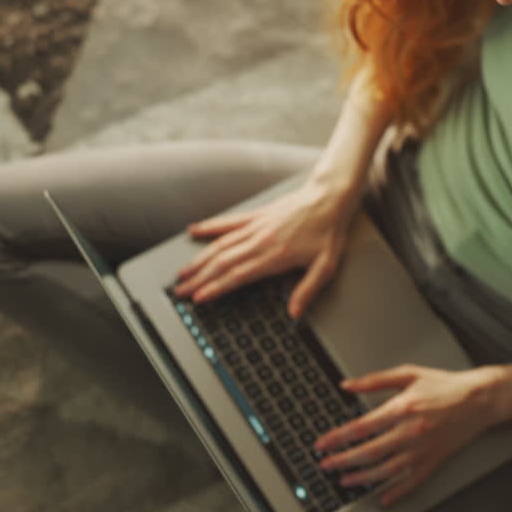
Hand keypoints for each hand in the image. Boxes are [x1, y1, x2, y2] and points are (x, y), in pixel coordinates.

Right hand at [173, 178, 359, 318]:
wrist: (330, 197)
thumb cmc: (329, 231)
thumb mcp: (326, 266)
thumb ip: (308, 290)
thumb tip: (294, 313)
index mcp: (275, 256)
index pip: (237, 276)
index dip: (216, 288)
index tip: (199, 298)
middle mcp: (260, 240)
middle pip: (222, 263)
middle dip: (199, 279)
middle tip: (180, 290)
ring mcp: (256, 226)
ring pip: (220, 244)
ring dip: (199, 259)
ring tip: (183, 272)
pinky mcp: (257, 215)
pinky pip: (228, 222)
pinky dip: (209, 227)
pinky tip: (194, 231)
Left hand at [313, 364, 508, 506]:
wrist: (480, 399)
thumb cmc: (445, 385)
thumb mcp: (409, 374)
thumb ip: (375, 380)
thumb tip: (348, 385)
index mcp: (402, 408)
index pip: (361, 427)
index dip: (337, 438)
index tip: (322, 444)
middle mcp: (411, 432)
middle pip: (369, 453)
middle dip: (342, 461)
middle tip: (326, 465)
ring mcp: (422, 450)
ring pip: (386, 471)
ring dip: (362, 478)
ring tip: (345, 480)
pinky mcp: (434, 461)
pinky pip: (412, 482)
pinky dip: (396, 493)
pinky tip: (383, 498)